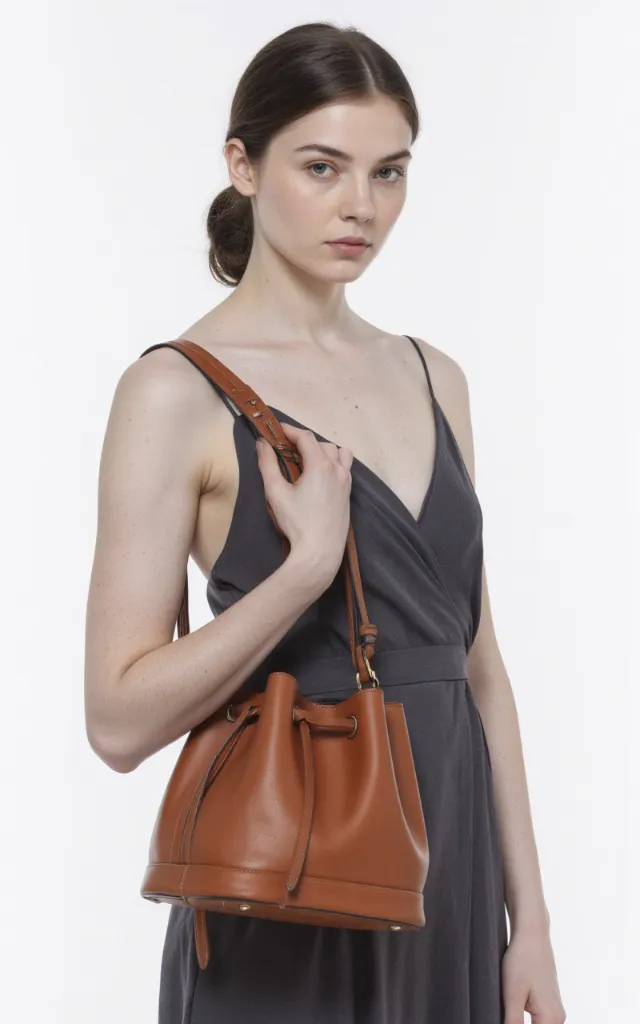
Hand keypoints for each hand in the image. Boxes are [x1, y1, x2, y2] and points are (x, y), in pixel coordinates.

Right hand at [255, 420, 353, 577]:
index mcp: (320, 465)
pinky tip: (321, 475)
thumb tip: (262, 444)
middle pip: (322, 443)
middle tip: (285, 448)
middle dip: (303, 441)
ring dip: (323, 450)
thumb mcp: (276, 492)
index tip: (275, 430)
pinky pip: (345, 467)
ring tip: (307, 460)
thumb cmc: (296, 523)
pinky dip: (334, 462)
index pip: (305, 437)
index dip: (289, 430)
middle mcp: (337, 469)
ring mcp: (346, 481)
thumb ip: (268, 465)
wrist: (320, 551)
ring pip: (339, 453)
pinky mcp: (348, 493)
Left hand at [501, 928, 565, 1022]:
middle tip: (506, 1011)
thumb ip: (512, 1023)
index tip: (506, 1019)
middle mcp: (558, 1018)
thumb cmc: (522, 960)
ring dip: (520, 1022)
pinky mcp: (549, 1002)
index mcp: (551, 1019)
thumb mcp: (511, 995)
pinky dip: (524, 1020)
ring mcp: (555, 1010)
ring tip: (508, 1008)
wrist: (532, 934)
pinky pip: (537, 1020)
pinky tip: (511, 1010)